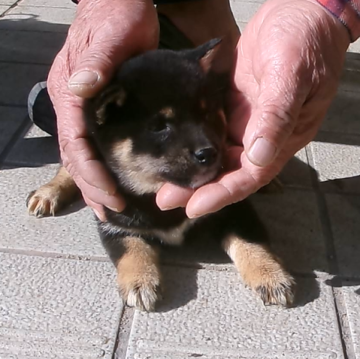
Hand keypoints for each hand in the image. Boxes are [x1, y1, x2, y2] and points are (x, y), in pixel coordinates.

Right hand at [48, 0, 157, 219]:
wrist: (118, 6)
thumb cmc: (118, 18)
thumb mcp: (111, 36)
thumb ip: (97, 62)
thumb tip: (80, 88)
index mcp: (71, 92)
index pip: (76, 141)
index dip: (91, 170)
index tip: (110, 193)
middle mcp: (72, 105)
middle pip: (76, 155)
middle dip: (93, 185)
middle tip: (113, 210)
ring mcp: (82, 109)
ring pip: (81, 154)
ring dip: (93, 184)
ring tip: (108, 208)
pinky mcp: (97, 110)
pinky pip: (92, 145)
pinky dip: (99, 168)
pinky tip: (109, 183)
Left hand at [156, 0, 349, 217]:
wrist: (297, 12)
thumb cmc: (304, 42)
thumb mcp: (293, 76)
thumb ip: (276, 116)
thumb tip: (258, 156)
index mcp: (281, 139)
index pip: (250, 176)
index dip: (222, 194)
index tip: (194, 207)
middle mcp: (259, 138)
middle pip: (227, 172)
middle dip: (197, 188)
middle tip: (164, 198)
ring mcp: (243, 122)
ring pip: (215, 155)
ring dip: (190, 169)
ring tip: (161, 182)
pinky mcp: (229, 107)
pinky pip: (209, 132)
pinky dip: (191, 144)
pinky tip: (172, 149)